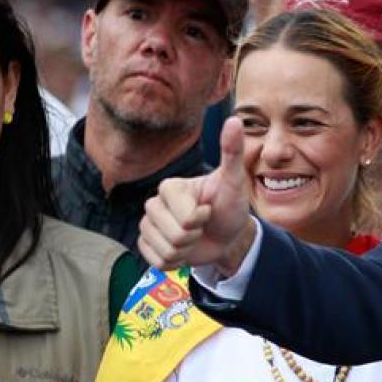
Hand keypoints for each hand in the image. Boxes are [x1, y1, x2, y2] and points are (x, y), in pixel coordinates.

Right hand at [138, 117, 254, 276]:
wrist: (228, 234)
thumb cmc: (230, 205)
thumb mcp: (234, 179)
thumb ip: (232, 151)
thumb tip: (234, 119)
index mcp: (169, 187)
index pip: (184, 216)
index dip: (201, 218)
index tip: (209, 209)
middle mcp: (153, 204)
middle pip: (174, 234)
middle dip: (195, 236)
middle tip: (203, 225)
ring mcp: (148, 226)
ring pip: (165, 250)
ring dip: (187, 250)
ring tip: (195, 237)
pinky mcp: (147, 246)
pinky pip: (157, 261)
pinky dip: (176, 262)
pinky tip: (184, 249)